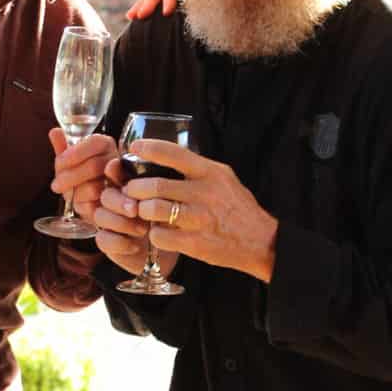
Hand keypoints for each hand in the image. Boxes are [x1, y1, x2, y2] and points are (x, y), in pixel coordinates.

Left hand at [49, 128, 116, 223]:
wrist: (94, 201)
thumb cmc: (82, 176)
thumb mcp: (70, 160)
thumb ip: (63, 147)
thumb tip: (55, 132)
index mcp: (105, 144)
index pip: (94, 142)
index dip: (74, 153)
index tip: (59, 163)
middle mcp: (115, 160)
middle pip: (93, 166)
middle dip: (69, 177)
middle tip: (55, 185)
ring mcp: (118, 183)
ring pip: (93, 188)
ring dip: (75, 193)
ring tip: (69, 194)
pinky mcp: (115, 204)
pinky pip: (94, 205)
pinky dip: (82, 205)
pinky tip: (79, 202)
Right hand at [91, 153, 172, 277]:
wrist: (173, 251)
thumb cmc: (172, 219)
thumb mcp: (170, 200)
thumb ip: (158, 185)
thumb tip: (144, 171)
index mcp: (130, 185)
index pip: (114, 173)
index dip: (114, 171)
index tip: (118, 170)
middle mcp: (116, 201)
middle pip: (105, 194)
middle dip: (119, 201)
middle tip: (135, 209)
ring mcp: (109, 222)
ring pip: (100, 215)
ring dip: (121, 223)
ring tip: (143, 230)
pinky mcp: (108, 242)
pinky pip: (102, 239)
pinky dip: (119, 243)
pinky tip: (135, 246)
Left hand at [106, 138, 277, 283]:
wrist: (261, 241)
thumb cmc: (238, 208)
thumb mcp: (224, 178)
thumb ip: (198, 169)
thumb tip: (166, 157)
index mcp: (210, 173)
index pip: (173, 153)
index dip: (149, 148)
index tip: (134, 147)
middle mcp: (204, 193)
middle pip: (155, 186)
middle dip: (135, 189)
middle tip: (131, 192)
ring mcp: (199, 219)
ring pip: (153, 210)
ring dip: (142, 211)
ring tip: (144, 212)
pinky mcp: (195, 243)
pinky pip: (160, 236)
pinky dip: (154, 234)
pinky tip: (159, 233)